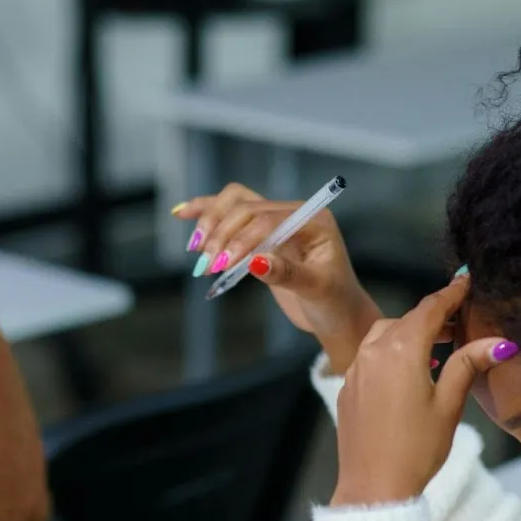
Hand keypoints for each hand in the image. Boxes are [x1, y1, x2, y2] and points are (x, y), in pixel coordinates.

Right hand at [173, 184, 380, 372]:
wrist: (338, 316)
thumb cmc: (334, 303)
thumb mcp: (315, 290)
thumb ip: (287, 273)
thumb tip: (256, 262)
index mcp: (314, 221)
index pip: (268, 219)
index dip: (241, 239)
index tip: (221, 264)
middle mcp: (295, 214)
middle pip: (246, 208)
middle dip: (222, 235)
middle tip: (206, 266)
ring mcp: (277, 221)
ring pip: (235, 205)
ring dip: (211, 222)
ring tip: (196, 250)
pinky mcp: (262, 234)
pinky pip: (233, 214)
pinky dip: (208, 213)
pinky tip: (182, 214)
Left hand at [330, 275, 518, 506]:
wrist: (372, 488)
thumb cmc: (416, 449)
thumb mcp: (449, 405)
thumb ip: (468, 365)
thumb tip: (500, 342)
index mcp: (401, 350)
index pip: (430, 309)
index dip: (451, 293)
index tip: (467, 279)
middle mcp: (373, 351)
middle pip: (407, 319)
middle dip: (434, 316)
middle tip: (460, 322)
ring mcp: (356, 369)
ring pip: (385, 334)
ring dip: (411, 333)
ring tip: (437, 348)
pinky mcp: (348, 387)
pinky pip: (370, 355)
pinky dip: (391, 351)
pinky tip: (409, 372)